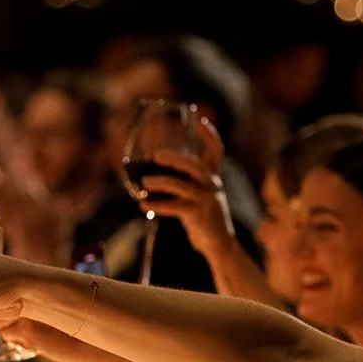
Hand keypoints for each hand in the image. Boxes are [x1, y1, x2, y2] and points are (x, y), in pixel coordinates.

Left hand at [140, 118, 235, 256]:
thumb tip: (152, 172)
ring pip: (182, 186)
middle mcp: (212, 184)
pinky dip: (158, 205)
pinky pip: (176, 207)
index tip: (199, 119)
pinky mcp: (199, 214)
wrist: (218, 242)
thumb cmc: (203, 215)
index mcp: (212, 176)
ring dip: (161, 182)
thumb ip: (183, 181)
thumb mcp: (198, 193)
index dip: (209, 135)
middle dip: (175, 157)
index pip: (216, 151)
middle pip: (195, 165)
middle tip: (156, 155)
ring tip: (145, 182)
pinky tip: (144, 205)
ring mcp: (207, 199)